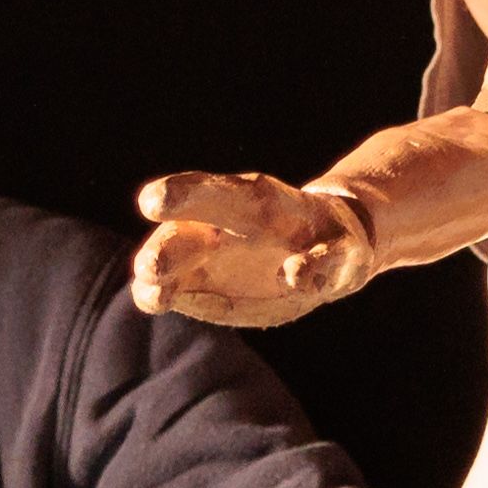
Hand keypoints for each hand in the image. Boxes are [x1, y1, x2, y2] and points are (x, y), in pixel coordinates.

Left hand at [129, 169, 371, 328]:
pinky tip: (296, 274)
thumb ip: (177, 283)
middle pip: (226, 198)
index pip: (188, 215)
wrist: (338, 243)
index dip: (170, 208)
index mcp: (219, 222)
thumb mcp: (218, 274)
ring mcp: (301, 229)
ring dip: (256, 220)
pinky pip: (328, 257)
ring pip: (279, 215)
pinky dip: (313, 265)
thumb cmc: (259, 258)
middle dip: (192, 196)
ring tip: (226, 235)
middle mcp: (257, 214)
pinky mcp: (340, 250)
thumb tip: (146, 291)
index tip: (147, 202)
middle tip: (151, 198)